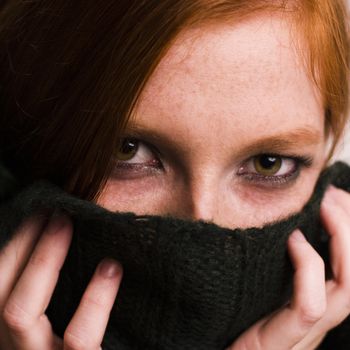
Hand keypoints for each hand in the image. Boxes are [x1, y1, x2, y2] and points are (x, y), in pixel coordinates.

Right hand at [0, 211, 122, 349]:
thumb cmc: (79, 348)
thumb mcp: (56, 329)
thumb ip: (53, 297)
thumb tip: (64, 243)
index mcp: (11, 338)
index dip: (15, 248)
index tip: (39, 214)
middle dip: (24, 246)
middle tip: (56, 212)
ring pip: (20, 313)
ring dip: (42, 261)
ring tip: (69, 225)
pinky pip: (78, 339)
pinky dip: (94, 300)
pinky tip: (111, 268)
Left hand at [226, 185, 349, 349]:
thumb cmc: (229, 317)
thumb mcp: (257, 284)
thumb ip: (274, 262)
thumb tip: (285, 223)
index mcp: (312, 306)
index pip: (348, 270)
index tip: (335, 198)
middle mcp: (315, 321)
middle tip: (333, 195)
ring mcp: (301, 337)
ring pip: (346, 291)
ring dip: (342, 242)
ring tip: (324, 207)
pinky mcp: (277, 345)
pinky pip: (308, 308)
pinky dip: (309, 269)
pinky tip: (294, 241)